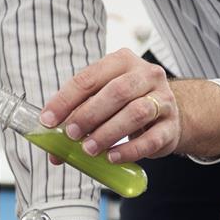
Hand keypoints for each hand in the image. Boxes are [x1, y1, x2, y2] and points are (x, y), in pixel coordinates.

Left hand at [42, 48, 179, 163]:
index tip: (48, 120)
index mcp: (122, 61)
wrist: (169, 113)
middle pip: (117, 91)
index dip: (66, 99)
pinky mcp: (171, 126)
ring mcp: (163, 99)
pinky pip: (151, 139)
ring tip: (89, 149)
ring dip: (108, 133)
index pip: (89, 77)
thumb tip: (53, 147)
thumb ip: (78, 116)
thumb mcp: (102, 99)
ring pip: (136, 113)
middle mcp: (146, 75)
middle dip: (89, 114)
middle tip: (71, 134)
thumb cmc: (128, 103)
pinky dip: (129, 151)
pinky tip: (112, 158)